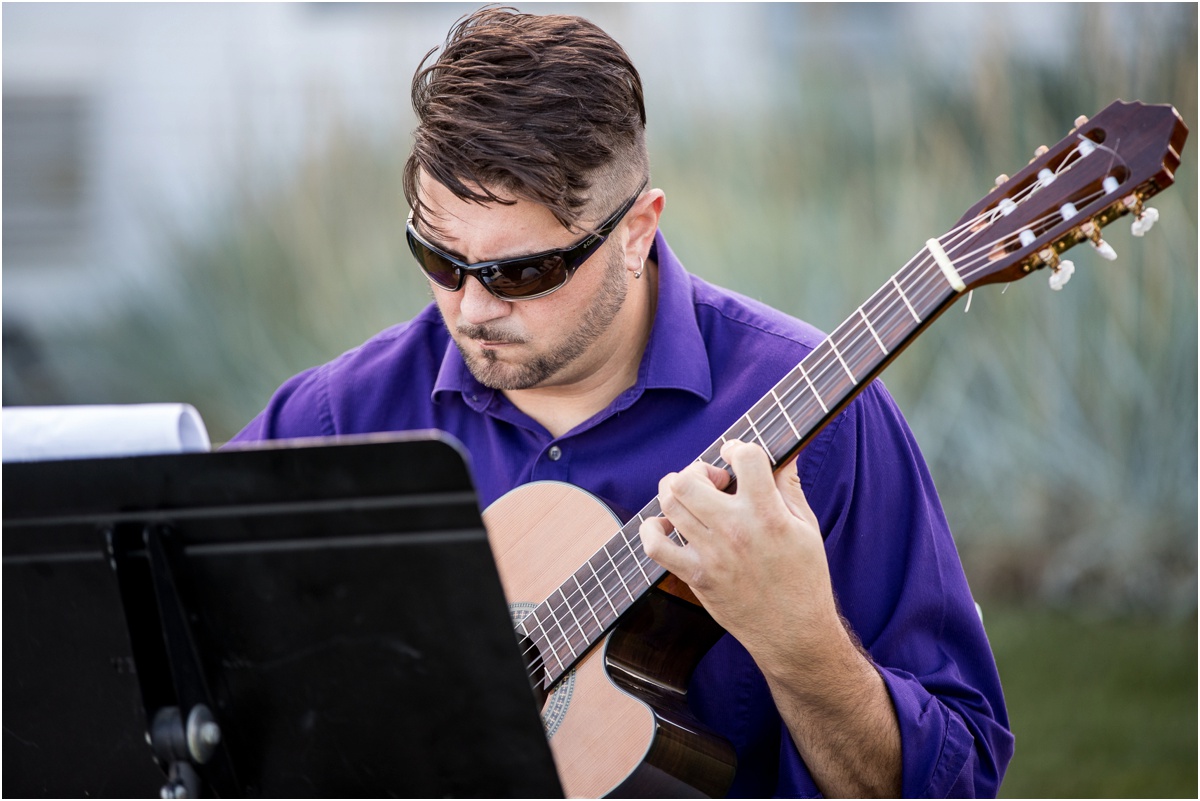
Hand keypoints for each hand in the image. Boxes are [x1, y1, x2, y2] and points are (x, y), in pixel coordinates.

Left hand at [639, 440, 842, 672]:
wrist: (793, 634)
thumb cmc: (805, 578)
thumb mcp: (807, 527)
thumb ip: (789, 487)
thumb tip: (781, 456)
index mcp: (768, 514)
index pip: (745, 457)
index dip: (738, 448)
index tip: (737, 456)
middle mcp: (734, 530)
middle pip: (688, 479)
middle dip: (697, 471)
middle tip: (713, 483)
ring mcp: (710, 554)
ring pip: (669, 504)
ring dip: (675, 492)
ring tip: (693, 500)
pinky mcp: (696, 576)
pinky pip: (654, 546)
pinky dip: (651, 529)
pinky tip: (666, 526)